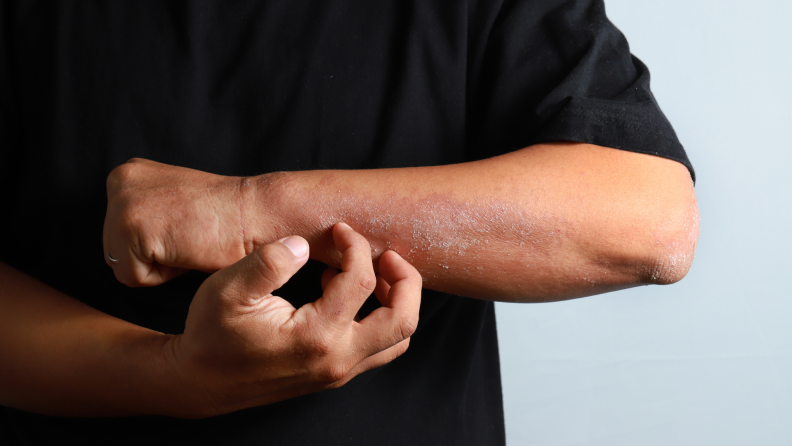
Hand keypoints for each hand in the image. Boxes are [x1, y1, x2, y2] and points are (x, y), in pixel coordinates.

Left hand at [103, 158, 251, 285]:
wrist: (255, 213)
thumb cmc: (225, 218)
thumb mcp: (173, 199)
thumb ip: (147, 209)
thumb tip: (130, 239)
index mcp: (128, 173)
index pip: (119, 233)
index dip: (156, 243)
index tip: (186, 228)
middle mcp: (119, 181)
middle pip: (114, 250)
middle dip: (153, 256)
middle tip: (190, 237)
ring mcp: (122, 203)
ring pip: (121, 265)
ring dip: (159, 266)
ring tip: (188, 242)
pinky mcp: (131, 228)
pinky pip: (134, 277)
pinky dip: (163, 275)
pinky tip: (187, 249)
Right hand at [168, 223, 421, 417]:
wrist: (199, 383)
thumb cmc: (211, 335)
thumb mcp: (228, 289)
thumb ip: (269, 262)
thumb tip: (303, 244)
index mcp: (316, 336)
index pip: (362, 280)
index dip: (355, 245)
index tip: (338, 229)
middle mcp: (337, 359)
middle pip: (404, 320)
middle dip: (406, 278)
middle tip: (384, 253)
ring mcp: (339, 371)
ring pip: (398, 339)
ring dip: (398, 302)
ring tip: (373, 272)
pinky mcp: (335, 374)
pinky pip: (380, 348)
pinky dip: (381, 318)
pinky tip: (348, 294)